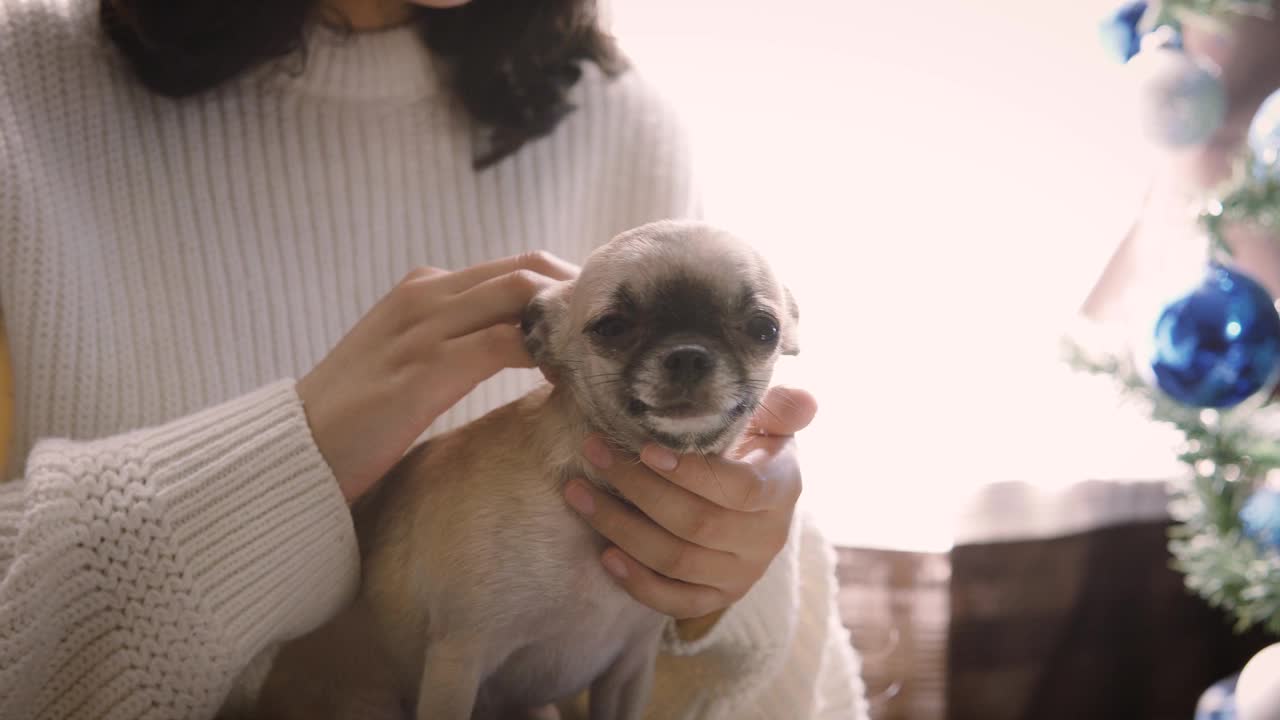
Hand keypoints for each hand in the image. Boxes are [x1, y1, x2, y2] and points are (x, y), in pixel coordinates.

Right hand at [298, 252, 577, 502]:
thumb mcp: (406, 363)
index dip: (563, 287)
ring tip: (605, 354)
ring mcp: (425, 326)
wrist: (294, 454)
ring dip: (569, 321)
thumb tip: (519, 350)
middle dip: (578, 294)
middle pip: (527, 270)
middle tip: (618, 332)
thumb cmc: (354, 419)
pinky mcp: (428, 367)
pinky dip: (548, 356)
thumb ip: (456, 344)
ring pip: (522, 297)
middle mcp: (425, 295)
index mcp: (421, 290)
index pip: (512, 268)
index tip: (601, 319)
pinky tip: (570, 381)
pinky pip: (509, 345)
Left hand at [564, 387, 816, 631]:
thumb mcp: (770, 422)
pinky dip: (638, 582)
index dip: (692, 473)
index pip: (739, 489)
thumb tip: (806, 401)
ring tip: (578, 493)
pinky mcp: (717, 597)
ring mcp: (741, 573)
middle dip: (637, 488)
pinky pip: (675, 601)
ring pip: (676, 561)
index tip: (645, 449)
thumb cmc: (753, 449)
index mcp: (780, 489)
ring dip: (621, 528)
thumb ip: (782, 408)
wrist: (757, 499)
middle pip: (697, 523)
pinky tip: (605, 555)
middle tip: (595, 453)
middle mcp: (765, 538)